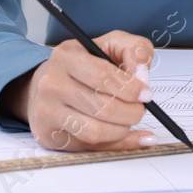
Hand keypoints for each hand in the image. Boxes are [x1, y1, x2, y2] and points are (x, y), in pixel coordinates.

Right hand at [0, 31, 155, 151]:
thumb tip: (142, 74)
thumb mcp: (110, 44)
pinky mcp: (49, 135)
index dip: (131, 88)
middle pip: (102, 107)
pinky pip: (89, 147)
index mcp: (66, 56)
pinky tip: (129, 137)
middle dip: (131, 112)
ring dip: (123, 130)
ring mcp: (47, 111)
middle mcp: (52, 83)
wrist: (46, 83)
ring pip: (95, 131)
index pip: (103, 76)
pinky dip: (116, 145)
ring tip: (129, 121)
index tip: (146, 94)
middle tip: (140, 110)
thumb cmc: (82, 65)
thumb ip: (134, 50)